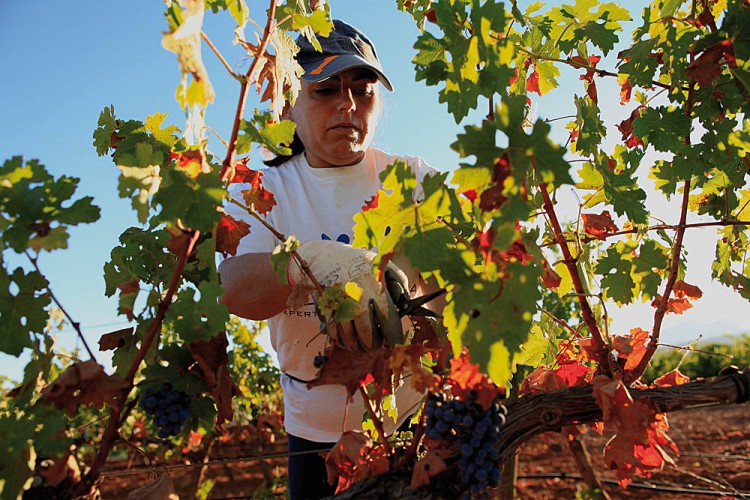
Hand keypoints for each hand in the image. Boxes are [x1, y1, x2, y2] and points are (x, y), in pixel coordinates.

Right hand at [288, 240, 408, 350]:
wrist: (324, 258)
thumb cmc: (359, 264)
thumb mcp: (382, 265)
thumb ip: (398, 282)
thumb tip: (406, 305)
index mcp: (374, 285)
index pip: (387, 319)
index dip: (393, 337)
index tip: (395, 344)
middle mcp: (356, 295)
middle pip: (368, 334)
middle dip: (374, 344)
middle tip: (376, 346)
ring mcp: (339, 304)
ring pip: (350, 337)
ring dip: (357, 346)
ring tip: (362, 345)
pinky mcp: (325, 309)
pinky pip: (335, 334)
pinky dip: (342, 341)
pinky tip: (348, 339)